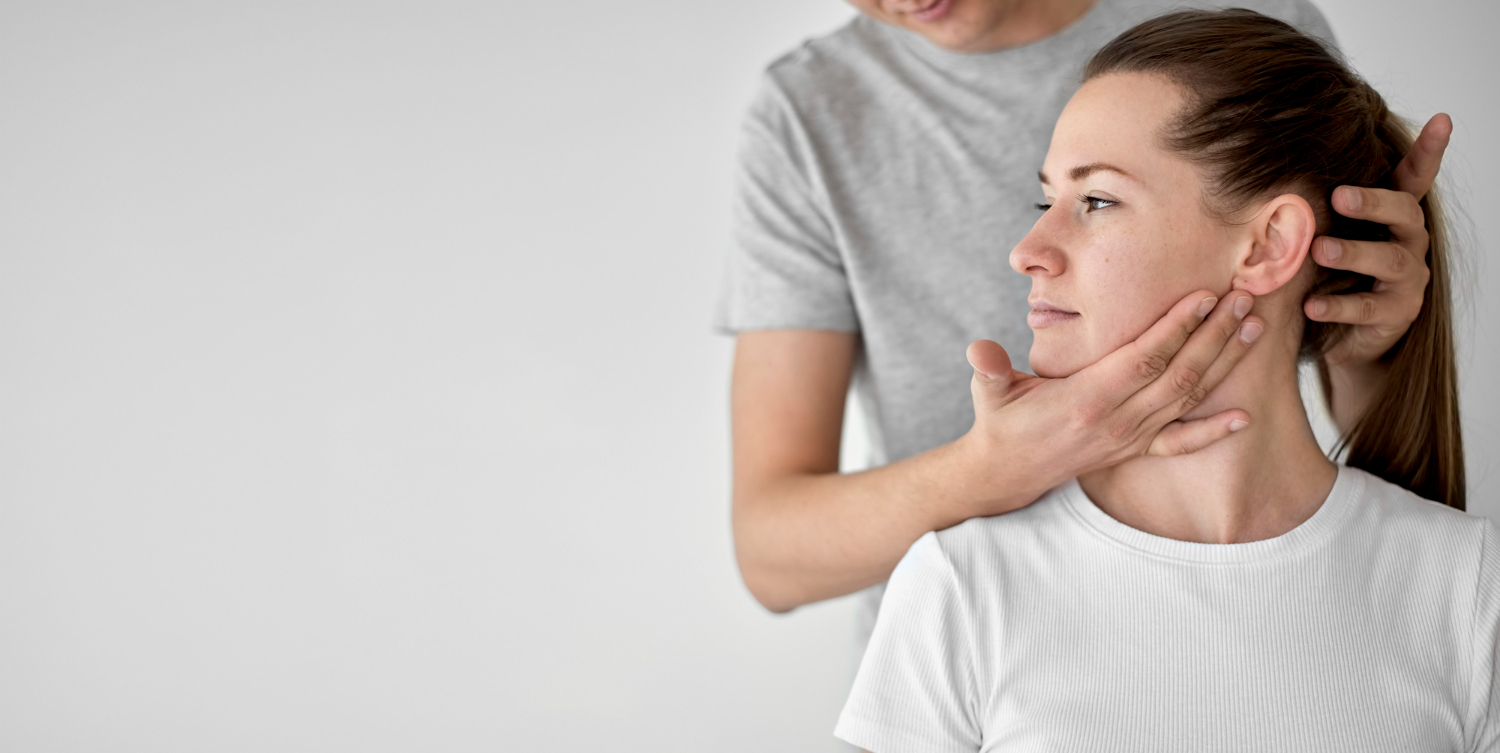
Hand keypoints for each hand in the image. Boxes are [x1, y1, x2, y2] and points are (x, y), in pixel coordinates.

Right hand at [959, 290, 1263, 514]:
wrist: (1007, 470)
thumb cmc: (1001, 420)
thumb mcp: (990, 392)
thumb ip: (990, 370)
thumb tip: (979, 350)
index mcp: (1087, 398)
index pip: (1143, 358)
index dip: (1176, 328)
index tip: (1205, 297)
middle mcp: (1116, 420)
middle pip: (1176, 374)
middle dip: (1214, 336)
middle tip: (1244, 299)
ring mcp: (1128, 437)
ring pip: (1186, 398)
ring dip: (1223, 364)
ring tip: (1252, 329)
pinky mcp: (1133, 450)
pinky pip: (1179, 443)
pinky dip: (1212, 431)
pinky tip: (1243, 416)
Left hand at [1304, 113, 1450, 367]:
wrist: (1344, 337)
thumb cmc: (1332, 274)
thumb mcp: (1327, 236)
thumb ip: (1314, 210)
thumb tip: (1271, 173)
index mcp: (1393, 218)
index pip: (1414, 179)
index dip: (1429, 151)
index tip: (1441, 119)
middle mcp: (1408, 243)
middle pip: (1405, 213)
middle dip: (1374, 202)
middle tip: (1340, 195)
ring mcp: (1407, 280)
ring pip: (1390, 260)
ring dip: (1353, 252)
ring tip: (1320, 250)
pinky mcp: (1397, 314)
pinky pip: (1368, 307)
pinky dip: (1337, 305)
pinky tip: (1311, 304)